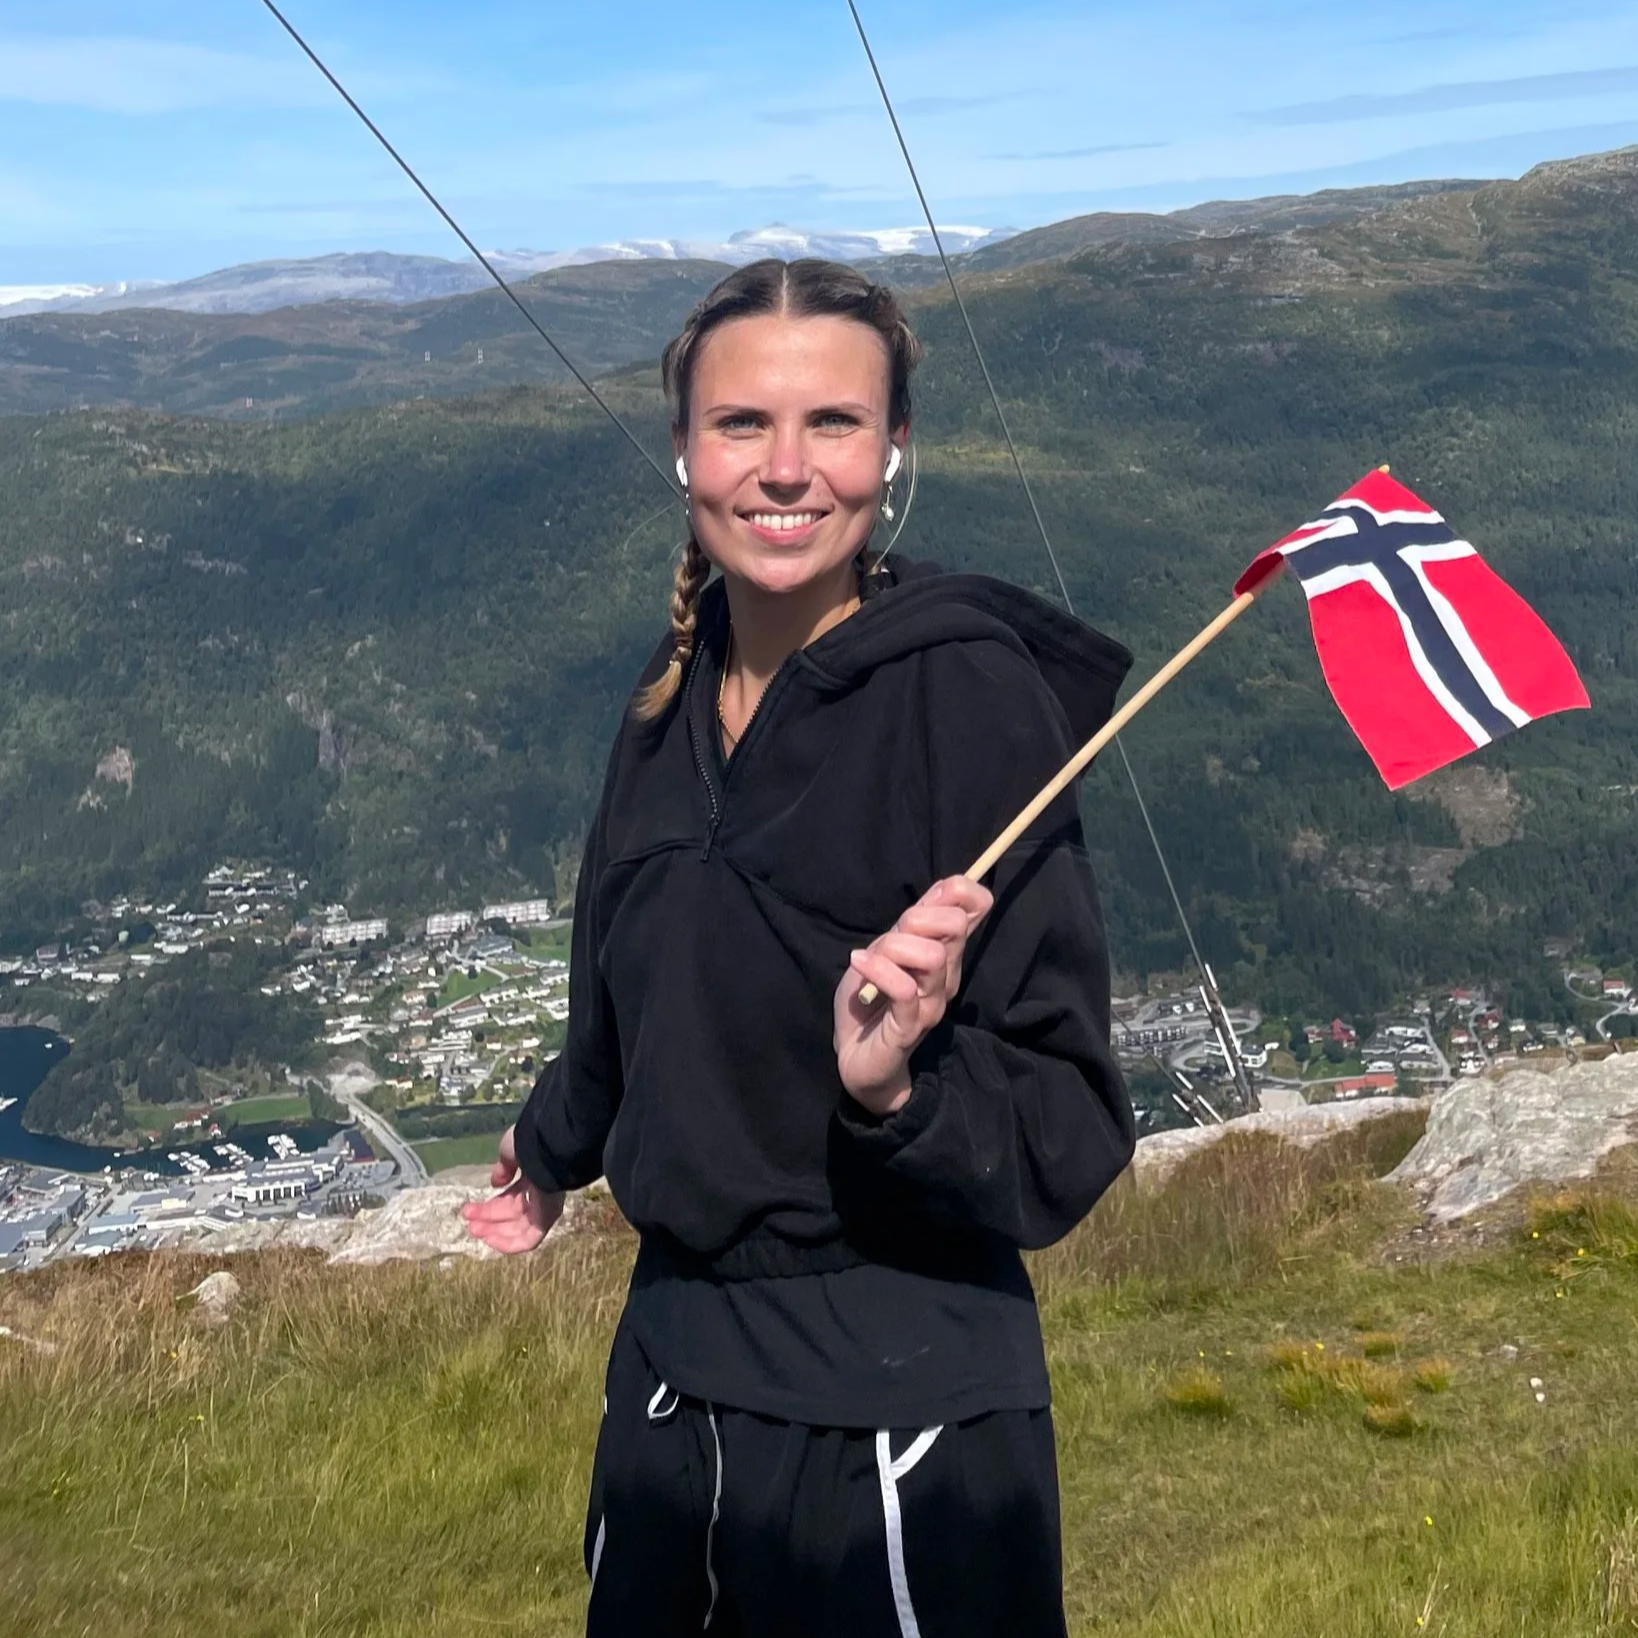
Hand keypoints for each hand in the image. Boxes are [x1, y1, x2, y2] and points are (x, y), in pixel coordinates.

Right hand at [460, 1125, 564, 1253]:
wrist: (548, 1149)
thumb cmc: (529, 1145)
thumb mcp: (510, 1151)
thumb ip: (503, 1168)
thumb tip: (495, 1183)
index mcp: (532, 1177)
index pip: (510, 1198)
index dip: (489, 1206)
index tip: (468, 1210)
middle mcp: (539, 1195)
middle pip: (511, 1214)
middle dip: (488, 1220)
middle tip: (468, 1223)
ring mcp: (545, 1209)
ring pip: (518, 1229)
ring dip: (495, 1232)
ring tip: (473, 1229)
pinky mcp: (547, 1221)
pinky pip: (528, 1240)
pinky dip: (509, 1243)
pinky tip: (489, 1239)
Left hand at [833, 876, 992, 1117]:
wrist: (856, 1057)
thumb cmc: (869, 1001)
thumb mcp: (886, 951)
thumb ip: (912, 924)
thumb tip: (946, 887)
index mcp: (944, 953)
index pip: (975, 908)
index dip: (961, 890)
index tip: (933, 896)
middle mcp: (946, 976)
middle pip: (953, 925)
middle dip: (917, 918)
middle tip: (890, 937)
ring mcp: (932, 1002)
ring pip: (931, 956)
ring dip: (894, 948)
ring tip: (869, 960)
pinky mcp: (911, 1026)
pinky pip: (904, 989)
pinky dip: (878, 969)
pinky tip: (858, 963)